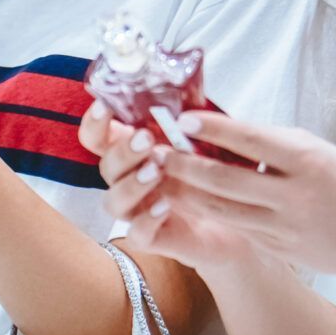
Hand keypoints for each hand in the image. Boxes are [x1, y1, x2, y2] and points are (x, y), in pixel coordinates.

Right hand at [88, 101, 260, 272]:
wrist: (241, 219)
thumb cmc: (219, 173)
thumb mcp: (208, 140)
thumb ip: (189, 122)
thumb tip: (187, 96)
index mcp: (134, 153)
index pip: (98, 137)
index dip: (94, 123)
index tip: (105, 106)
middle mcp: (128, 181)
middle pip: (105, 166)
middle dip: (123, 152)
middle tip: (147, 139)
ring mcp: (138, 211)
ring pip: (112, 202)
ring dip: (130, 185)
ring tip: (156, 172)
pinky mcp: (153, 239)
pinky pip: (137, 234)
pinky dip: (146, 220)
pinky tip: (165, 206)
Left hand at [112, 110, 335, 286]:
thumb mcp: (320, 151)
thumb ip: (275, 143)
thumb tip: (226, 129)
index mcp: (308, 161)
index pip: (250, 140)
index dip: (212, 129)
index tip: (182, 118)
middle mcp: (294, 195)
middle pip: (225, 178)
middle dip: (183, 164)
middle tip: (155, 149)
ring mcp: (284, 226)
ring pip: (221, 208)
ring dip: (184, 191)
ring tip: (159, 175)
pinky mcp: (277, 248)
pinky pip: (235, 226)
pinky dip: (207, 211)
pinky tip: (186, 199)